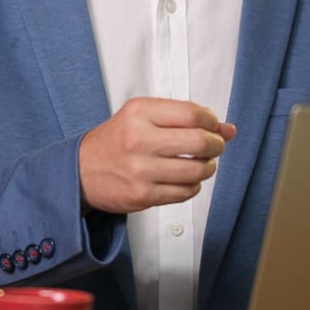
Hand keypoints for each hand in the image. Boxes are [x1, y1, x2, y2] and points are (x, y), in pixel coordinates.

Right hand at [79, 97, 236, 214]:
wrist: (81, 170)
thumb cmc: (116, 140)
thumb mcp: (143, 116)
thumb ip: (184, 118)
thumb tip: (228, 129)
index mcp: (139, 113)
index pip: (193, 114)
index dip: (212, 121)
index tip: (214, 126)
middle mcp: (139, 140)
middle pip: (200, 142)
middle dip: (217, 145)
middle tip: (215, 145)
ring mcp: (141, 171)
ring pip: (197, 171)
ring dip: (208, 167)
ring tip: (202, 163)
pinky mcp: (143, 195)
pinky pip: (185, 192)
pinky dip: (193, 185)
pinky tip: (185, 179)